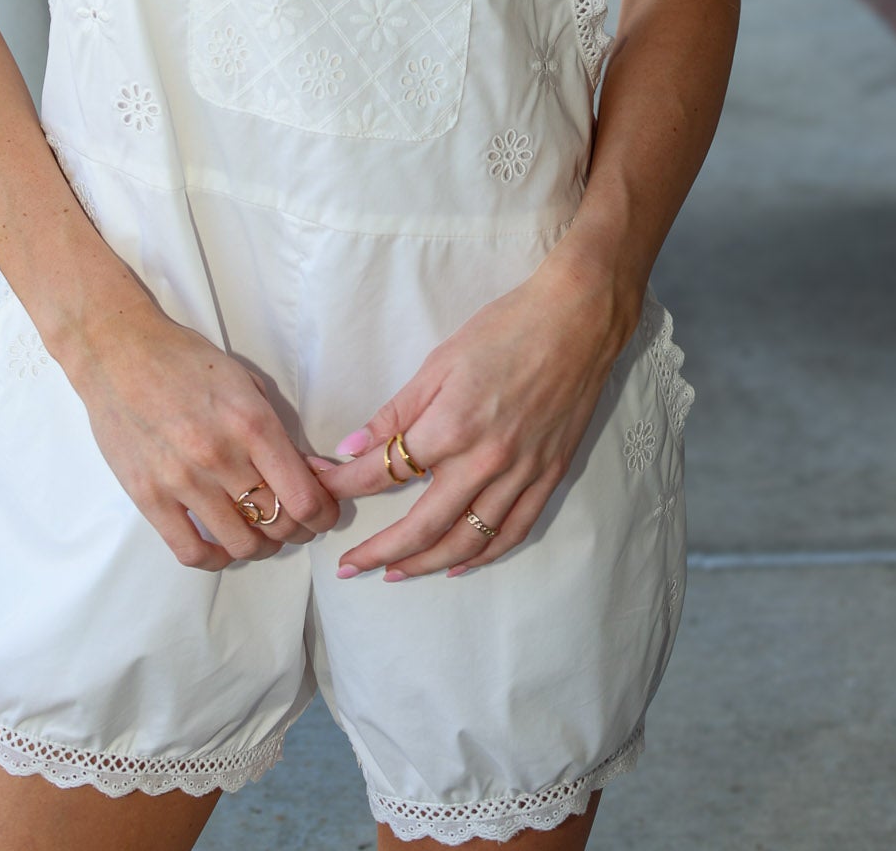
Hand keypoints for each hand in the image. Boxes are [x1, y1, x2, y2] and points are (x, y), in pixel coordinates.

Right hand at [67, 302, 339, 570]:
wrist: (118, 352)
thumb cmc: (185, 360)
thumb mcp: (244, 381)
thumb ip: (274, 428)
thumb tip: (306, 470)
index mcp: (251, 423)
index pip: (304, 496)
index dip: (323, 516)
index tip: (322, 515)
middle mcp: (221, 456)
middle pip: (278, 523)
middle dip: (297, 530)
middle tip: (294, 524)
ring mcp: (182, 480)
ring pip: (242, 544)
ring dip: (261, 547)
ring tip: (260, 535)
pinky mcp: (148, 497)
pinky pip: (190, 551)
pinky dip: (215, 558)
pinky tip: (221, 546)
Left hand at [308, 251, 632, 579]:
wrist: (576, 322)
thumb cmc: (504, 330)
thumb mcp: (439, 362)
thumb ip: (396, 411)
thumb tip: (351, 447)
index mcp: (451, 427)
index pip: (384, 472)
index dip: (344, 485)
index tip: (320, 488)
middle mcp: (485, 461)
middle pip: (422, 525)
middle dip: (378, 551)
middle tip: (348, 566)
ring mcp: (521, 474)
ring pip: (467, 540)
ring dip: (425, 563)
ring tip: (394, 572)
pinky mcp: (549, 478)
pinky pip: (512, 531)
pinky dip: (483, 555)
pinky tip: (458, 563)